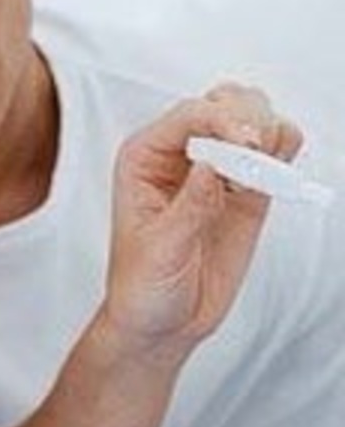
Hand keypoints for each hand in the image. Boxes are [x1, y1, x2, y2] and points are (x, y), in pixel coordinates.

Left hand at [102, 82, 302, 362]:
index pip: (189, 116)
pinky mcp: (245, 193)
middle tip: (259, 151)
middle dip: (247, 116)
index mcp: (144, 157)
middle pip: (221, 104)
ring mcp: (215, 171)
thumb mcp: (160, 249)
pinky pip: (271, 157)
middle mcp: (178, 155)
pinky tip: (280, 170)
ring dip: (269, 130)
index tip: (249, 141)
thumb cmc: (142, 284)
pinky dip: (284, 153)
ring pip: (250, 121)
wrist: (160, 321)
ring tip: (268, 166)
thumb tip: (210, 166)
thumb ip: (189, 207)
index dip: (222, 118)